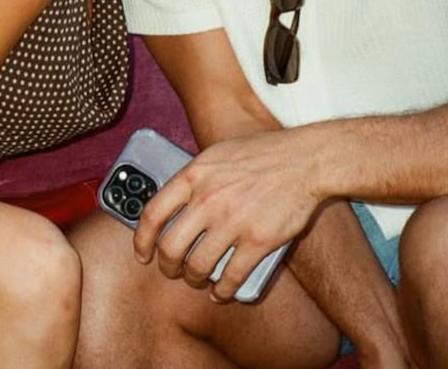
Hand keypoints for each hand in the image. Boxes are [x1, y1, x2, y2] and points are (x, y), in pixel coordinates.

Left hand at [132, 129, 323, 300]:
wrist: (305, 159)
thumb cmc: (262, 154)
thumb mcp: (217, 155)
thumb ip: (194, 178)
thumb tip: (173, 205)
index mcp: (193, 175)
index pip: (152, 213)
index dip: (142, 240)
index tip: (143, 254)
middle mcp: (208, 199)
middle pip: (171, 247)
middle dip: (167, 267)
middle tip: (172, 271)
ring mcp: (233, 221)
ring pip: (198, 266)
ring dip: (194, 280)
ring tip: (198, 280)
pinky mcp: (259, 240)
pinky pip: (232, 276)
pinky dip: (224, 291)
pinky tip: (222, 292)